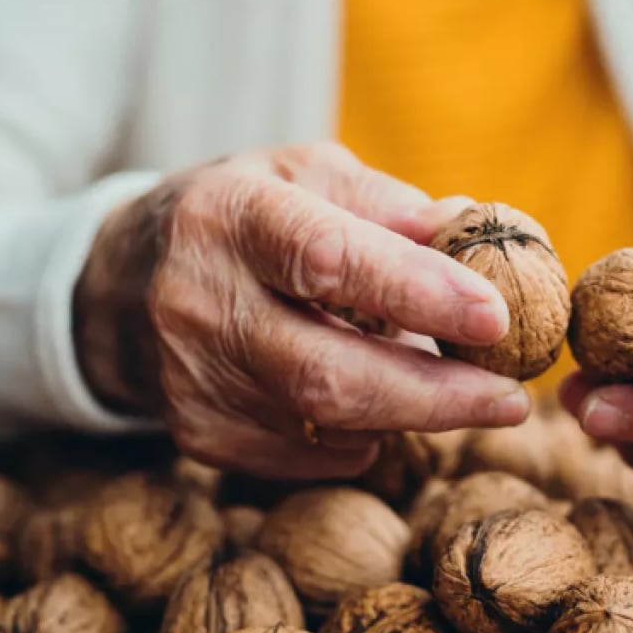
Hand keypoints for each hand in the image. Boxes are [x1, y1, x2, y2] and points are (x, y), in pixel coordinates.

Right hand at [74, 143, 529, 478]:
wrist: (119, 283)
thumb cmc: (243, 217)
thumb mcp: (305, 177)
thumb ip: (389, 204)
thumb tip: (473, 230)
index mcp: (234, 216)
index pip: (327, 258)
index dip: (417, 291)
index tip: (495, 316)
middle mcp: (202, 301)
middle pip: (329, 371)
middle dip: (436, 394)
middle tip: (512, 398)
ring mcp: (194, 378)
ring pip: (326, 422)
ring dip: (411, 412)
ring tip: (461, 392)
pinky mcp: (200, 434)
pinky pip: (310, 455)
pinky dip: (365, 434)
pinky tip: (381, 404)